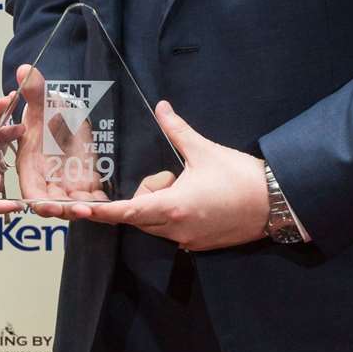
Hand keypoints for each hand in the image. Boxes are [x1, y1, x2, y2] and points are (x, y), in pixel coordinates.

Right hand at [11, 64, 108, 218]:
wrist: (66, 118)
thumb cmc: (48, 113)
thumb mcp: (42, 102)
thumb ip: (35, 90)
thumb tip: (25, 70)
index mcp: (31, 167)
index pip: (31, 191)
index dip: (39, 201)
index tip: (49, 206)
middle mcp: (47, 180)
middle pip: (53, 205)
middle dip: (65, 210)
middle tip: (81, 209)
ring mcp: (67, 184)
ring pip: (73, 204)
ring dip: (83, 209)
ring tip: (97, 208)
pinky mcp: (85, 184)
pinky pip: (92, 199)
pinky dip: (100, 204)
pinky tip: (110, 205)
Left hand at [75, 101, 269, 250]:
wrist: (276, 203)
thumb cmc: (240, 177)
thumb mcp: (204, 150)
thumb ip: (177, 130)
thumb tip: (161, 107)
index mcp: (172, 207)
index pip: (125, 212)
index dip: (99, 212)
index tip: (75, 212)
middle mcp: (175, 229)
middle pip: (140, 214)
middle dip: (148, 193)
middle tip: (173, 174)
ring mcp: (188, 240)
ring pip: (156, 223)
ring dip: (162, 204)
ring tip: (191, 185)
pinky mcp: (200, 244)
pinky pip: (173, 231)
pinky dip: (175, 215)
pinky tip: (200, 198)